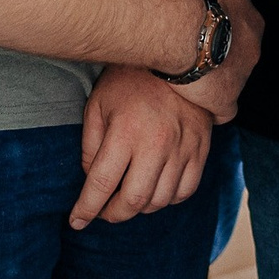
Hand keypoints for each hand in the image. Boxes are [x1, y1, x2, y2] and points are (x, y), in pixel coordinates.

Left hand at [72, 66, 212, 228]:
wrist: (178, 56)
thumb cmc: (131, 80)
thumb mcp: (98, 104)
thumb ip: (90, 145)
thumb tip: (92, 178)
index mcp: (125, 132)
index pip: (101, 184)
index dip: (86, 209)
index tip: (77, 221)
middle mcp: (156, 144)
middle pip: (133, 200)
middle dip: (113, 215)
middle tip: (103, 213)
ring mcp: (182, 147)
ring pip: (160, 200)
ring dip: (140, 207)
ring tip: (128, 198)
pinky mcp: (201, 148)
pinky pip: (186, 189)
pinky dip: (169, 198)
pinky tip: (157, 190)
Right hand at [167, 0, 262, 124]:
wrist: (179, 24)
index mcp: (252, 23)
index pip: (243, 31)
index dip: (223, 33)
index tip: (202, 32)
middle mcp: (253, 50)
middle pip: (238, 57)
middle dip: (220, 57)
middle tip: (192, 53)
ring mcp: (241, 77)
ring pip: (231, 82)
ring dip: (213, 80)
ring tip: (188, 74)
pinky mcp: (224, 99)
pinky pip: (224, 110)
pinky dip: (213, 108)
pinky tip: (197, 101)